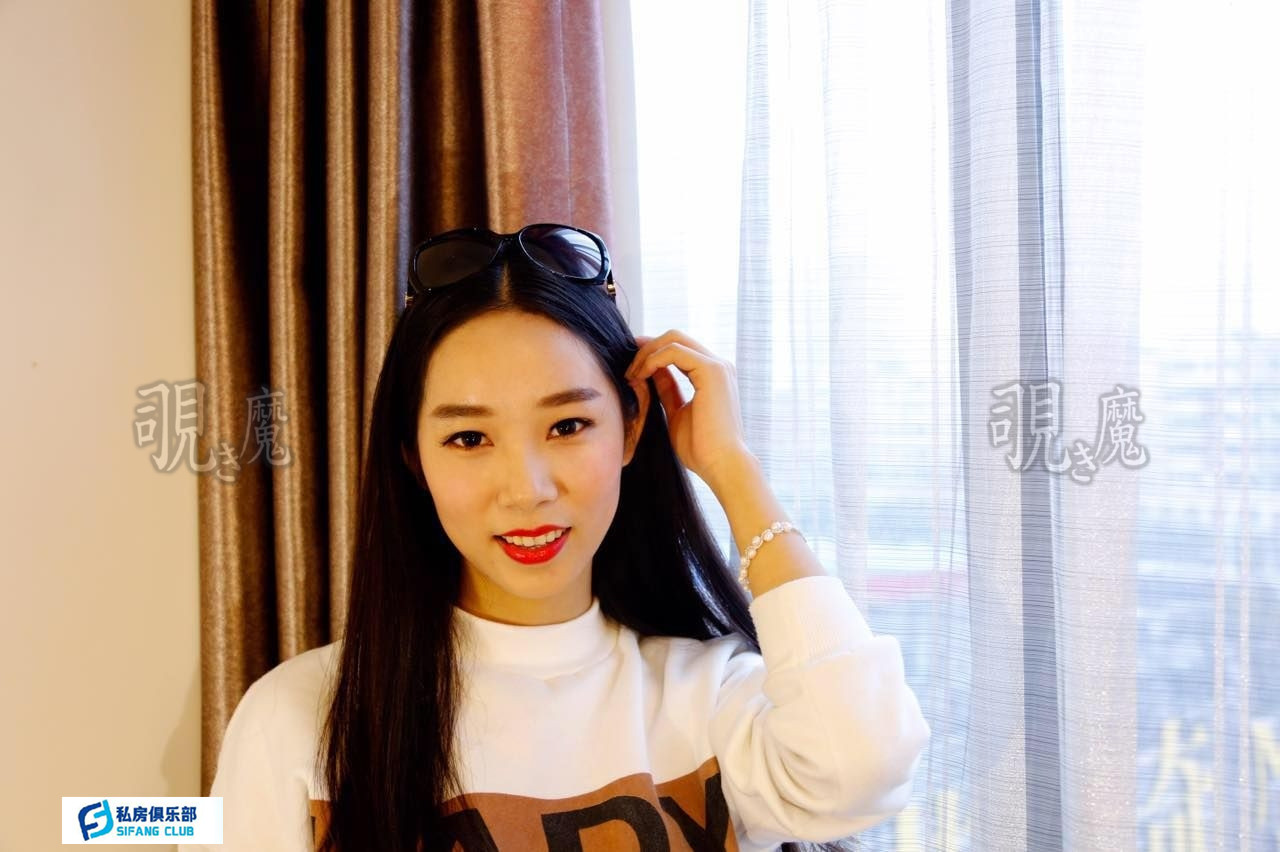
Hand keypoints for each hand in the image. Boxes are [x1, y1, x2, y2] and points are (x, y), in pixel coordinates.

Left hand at [626, 330, 754, 486]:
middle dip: (646, 347)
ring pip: (673, 339)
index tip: (630, 366)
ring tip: (631, 375)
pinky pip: (674, 351)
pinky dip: (652, 359)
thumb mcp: (676, 413)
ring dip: (646, 353)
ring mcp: (717, 366)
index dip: (651, 352)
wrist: (721, 465)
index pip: (678, 350)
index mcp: (711, 376)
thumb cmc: (701, 448)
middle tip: (627, 366)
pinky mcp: (711, 370)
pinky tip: (640, 376)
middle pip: (675, 337)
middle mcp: (718, 366)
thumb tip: (651, 373)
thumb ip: (667, 390)